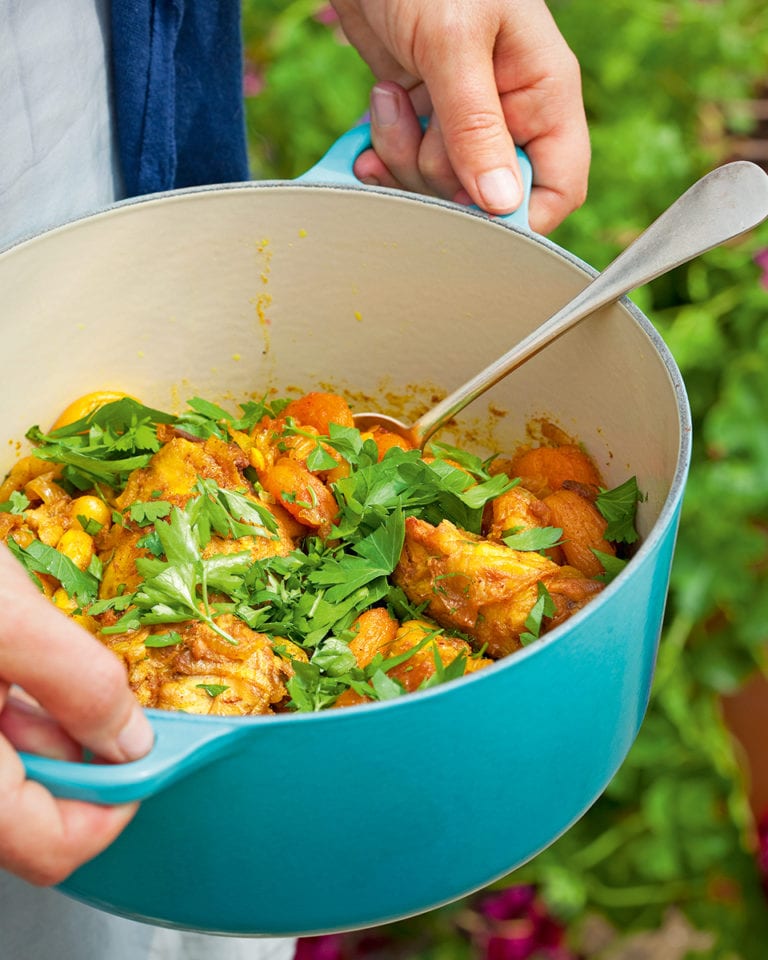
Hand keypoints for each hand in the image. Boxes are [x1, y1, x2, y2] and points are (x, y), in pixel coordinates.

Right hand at [0, 546, 153, 884]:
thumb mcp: (7, 619)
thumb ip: (78, 685)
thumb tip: (131, 742)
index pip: (51, 847)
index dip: (114, 806)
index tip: (147, 757)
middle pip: (34, 814)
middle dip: (82, 758)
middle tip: (96, 692)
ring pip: (14, 779)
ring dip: (52, 733)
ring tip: (42, 663)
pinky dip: (19, 717)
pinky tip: (19, 666)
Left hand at [331, 0, 589, 232]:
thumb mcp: (454, 42)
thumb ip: (476, 126)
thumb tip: (501, 203)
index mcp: (544, 94)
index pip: (557, 188)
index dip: (519, 217)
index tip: (472, 210)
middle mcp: (509, 113)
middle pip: (486, 197)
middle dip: (440, 175)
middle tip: (418, 117)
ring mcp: (464, 117)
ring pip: (440, 183)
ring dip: (404, 154)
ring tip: (392, 98)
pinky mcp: (425, 114)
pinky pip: (407, 163)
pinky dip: (384, 149)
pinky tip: (376, 113)